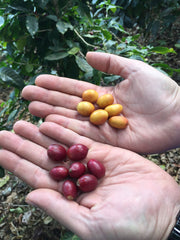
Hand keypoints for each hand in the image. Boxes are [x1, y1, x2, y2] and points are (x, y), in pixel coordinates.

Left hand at [0, 121, 178, 239]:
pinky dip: (64, 131)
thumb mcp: (90, 224)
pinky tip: (48, 122)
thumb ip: (59, 208)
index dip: (18, 165)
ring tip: (22, 123)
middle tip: (6, 132)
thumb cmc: (129, 227)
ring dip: (40, 135)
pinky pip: (80, 139)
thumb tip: (29, 196)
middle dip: (25, 146)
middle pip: (44, 159)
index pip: (37, 179)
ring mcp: (90, 164)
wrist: (164, 212)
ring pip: (59, 146)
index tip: (1, 152)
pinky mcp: (105, 152)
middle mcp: (76, 179)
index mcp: (70, 198)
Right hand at [22, 52, 179, 153]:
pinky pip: (83, 135)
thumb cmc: (160, 91)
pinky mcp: (109, 142)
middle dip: (48, 99)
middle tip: (27, 95)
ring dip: (51, 114)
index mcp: (106, 95)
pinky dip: (66, 130)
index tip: (39, 80)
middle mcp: (101, 112)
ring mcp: (103, 128)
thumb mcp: (134, 69)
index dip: (57, 85)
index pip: (76, 89)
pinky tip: (49, 124)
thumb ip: (110, 63)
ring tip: (32, 108)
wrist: (178, 114)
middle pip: (70, 105)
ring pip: (72, 120)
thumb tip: (87, 55)